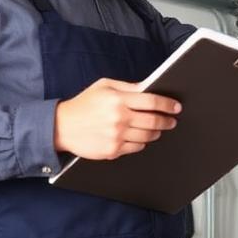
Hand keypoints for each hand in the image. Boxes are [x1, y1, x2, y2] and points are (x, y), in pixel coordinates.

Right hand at [53, 78, 180, 159]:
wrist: (61, 127)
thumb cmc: (84, 104)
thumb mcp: (104, 86)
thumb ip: (128, 87)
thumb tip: (149, 88)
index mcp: (118, 100)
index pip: (152, 102)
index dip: (168, 104)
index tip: (176, 107)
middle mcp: (119, 119)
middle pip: (153, 121)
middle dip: (167, 120)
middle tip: (172, 120)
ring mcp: (116, 136)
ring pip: (147, 136)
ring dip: (157, 132)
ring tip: (158, 128)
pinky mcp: (112, 150)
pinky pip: (136, 147)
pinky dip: (142, 142)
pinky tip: (141, 137)